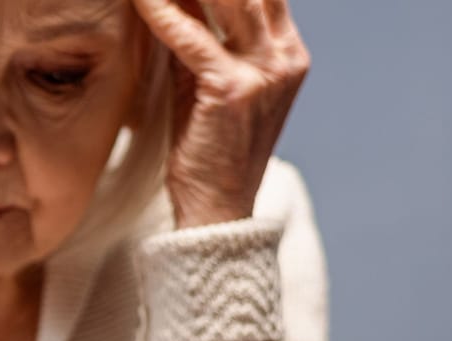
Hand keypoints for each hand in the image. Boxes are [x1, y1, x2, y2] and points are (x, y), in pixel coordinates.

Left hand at [130, 0, 309, 228]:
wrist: (216, 210)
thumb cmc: (205, 149)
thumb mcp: (206, 83)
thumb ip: (200, 40)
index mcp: (288, 53)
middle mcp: (285, 57)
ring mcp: (265, 73)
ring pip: (228, 0)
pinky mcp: (233, 91)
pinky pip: (192, 39)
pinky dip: (163, 13)